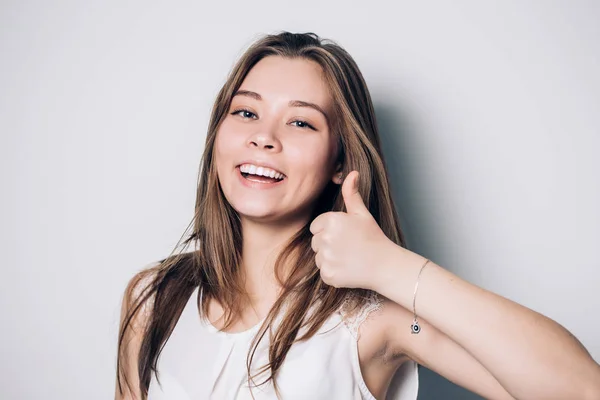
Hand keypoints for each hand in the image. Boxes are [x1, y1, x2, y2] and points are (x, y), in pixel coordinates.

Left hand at [309, 171, 396, 288]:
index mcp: (331, 221)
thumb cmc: (373, 237)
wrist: (385, 265)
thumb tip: (352, 173)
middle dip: (328, 244)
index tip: (345, 235)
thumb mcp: (362, 214)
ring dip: (330, 258)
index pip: (316, 226)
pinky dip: (333, 272)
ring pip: (318, 257)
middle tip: (348, 247)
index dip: (329, 230)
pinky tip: (348, 268)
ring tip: (349, 257)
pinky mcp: (328, 275)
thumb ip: (352, 194)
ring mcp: (326, 258)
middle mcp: (325, 239)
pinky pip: (323, 271)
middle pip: (315, 242)